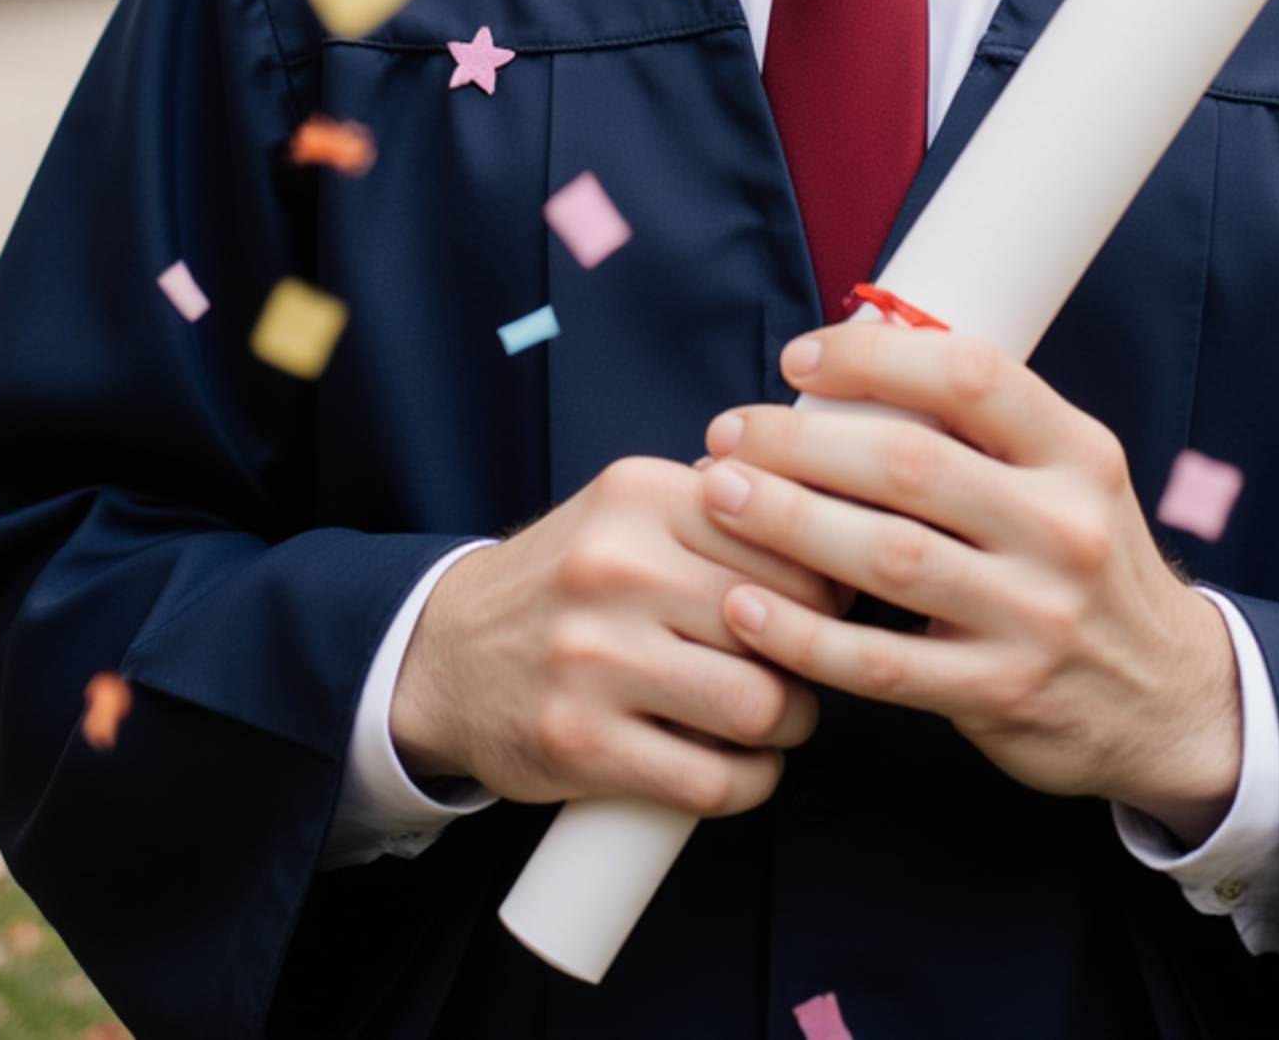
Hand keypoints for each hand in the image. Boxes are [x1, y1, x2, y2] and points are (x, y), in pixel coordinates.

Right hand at [388, 455, 855, 818]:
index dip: (823, 579)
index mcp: (638, 496)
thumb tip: (833, 526)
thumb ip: (716, 508)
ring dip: (791, 722)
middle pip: (778, 621)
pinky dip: (751, 782)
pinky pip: (711, 781)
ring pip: (757, 704)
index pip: (781, 537)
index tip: (826, 602)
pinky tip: (748, 767)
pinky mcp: (582, 744)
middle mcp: (615, 569)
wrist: (444, 655)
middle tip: (804, 665)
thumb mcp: (627, 510)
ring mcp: (594, 660)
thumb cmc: (566, 584)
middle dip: (813, 654)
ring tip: (778, 716)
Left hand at [693, 320, 1242, 826]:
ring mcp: (1033, 615)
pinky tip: (745, 609)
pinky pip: (879, 663)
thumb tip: (854, 361)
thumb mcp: (1067, 477)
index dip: (874, 358)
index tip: (799, 359)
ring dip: (787, 522)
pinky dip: (802, 634)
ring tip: (719, 497)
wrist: (1169, 699)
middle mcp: (1062, 527)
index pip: (971, 376)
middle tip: (729, 432)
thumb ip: (982, 428)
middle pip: (910, 464)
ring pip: (888, 557)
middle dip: (802, 442)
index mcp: (1077, 453)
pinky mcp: (998, 693)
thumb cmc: (1085, 563)